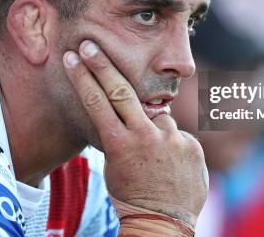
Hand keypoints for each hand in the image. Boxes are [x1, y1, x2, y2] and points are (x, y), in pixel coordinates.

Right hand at [63, 40, 207, 227]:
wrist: (163, 222)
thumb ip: (122, 135)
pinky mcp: (191, 144)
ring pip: (158, 115)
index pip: (97, 102)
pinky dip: (173, 146)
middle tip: (89, 45)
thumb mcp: (115, 165)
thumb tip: (130, 112)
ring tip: (155, 159)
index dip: (83, 77)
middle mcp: (144, 136)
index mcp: (119, 144)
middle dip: (102, 65)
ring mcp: (170, 139)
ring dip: (154, 129)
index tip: (73, 56)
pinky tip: (172, 167)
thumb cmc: (131, 194)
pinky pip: (177, 136)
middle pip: (120, 90)